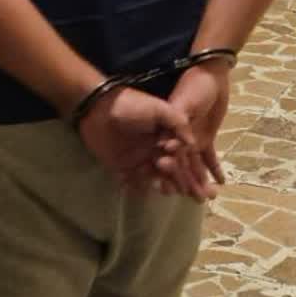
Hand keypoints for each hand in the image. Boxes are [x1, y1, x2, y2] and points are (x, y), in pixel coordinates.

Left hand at [78, 87, 216, 201]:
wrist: (97, 108)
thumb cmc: (130, 105)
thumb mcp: (158, 109)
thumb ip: (177, 123)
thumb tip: (194, 143)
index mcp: (164, 136)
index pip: (180, 155)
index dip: (189, 168)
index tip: (198, 180)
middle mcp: (153, 149)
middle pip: (169, 169)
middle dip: (179, 180)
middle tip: (185, 191)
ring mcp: (137, 158)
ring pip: (153, 176)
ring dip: (160, 183)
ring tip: (166, 190)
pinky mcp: (121, 166)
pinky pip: (132, 180)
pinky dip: (137, 186)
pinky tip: (143, 191)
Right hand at [154, 63, 229, 193]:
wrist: (212, 74)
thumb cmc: (194, 86)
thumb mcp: (183, 102)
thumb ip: (176, 121)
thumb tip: (168, 145)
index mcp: (168, 131)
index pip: (168, 155)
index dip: (170, 172)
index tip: (172, 188)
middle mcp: (177, 139)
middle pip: (181, 165)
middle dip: (187, 183)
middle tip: (196, 201)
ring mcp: (192, 140)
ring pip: (195, 165)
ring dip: (202, 181)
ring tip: (210, 197)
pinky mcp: (206, 138)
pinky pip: (209, 157)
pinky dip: (215, 170)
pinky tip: (221, 182)